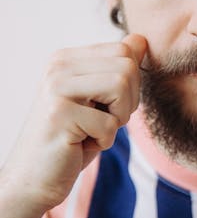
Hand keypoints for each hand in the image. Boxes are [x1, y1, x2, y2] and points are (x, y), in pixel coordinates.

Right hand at [0, 34, 146, 217]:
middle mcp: (59, 65)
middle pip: (127, 66)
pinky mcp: (59, 113)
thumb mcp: (100, 100)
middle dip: (127, 101)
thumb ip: (119, 68)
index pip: (125, 50)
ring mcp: (56, 87)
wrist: (34, 178)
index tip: (107, 105)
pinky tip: (80, 144)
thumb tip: (141, 39)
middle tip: (102, 121)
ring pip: (122, 86)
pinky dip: (104, 140)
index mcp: (68, 58)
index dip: (130, 84)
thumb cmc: (73, 138)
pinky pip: (110, 123)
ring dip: (117, 119)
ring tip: (93, 130)